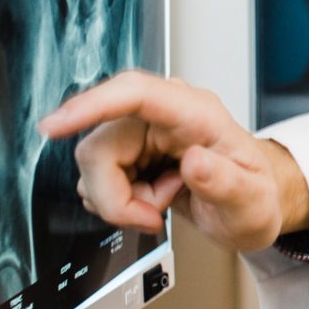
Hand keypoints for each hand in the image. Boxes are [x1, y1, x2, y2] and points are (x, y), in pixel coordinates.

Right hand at [39, 70, 308, 254]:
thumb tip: (196, 162)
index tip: (54, 125)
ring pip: (94, 167)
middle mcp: (163, 115)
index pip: (134, 93)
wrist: (252, 204)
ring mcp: (143, 134)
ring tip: (164, 203)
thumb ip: (226, 183)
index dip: (90, 105)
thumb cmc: (255, 195)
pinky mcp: (129, 153)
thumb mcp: (252, 201)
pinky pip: (98, 180)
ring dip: (120, 200)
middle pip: (100, 146)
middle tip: (155, 214)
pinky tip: (150, 201)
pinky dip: (118, 202)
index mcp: (195, 113)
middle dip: (116, 195)